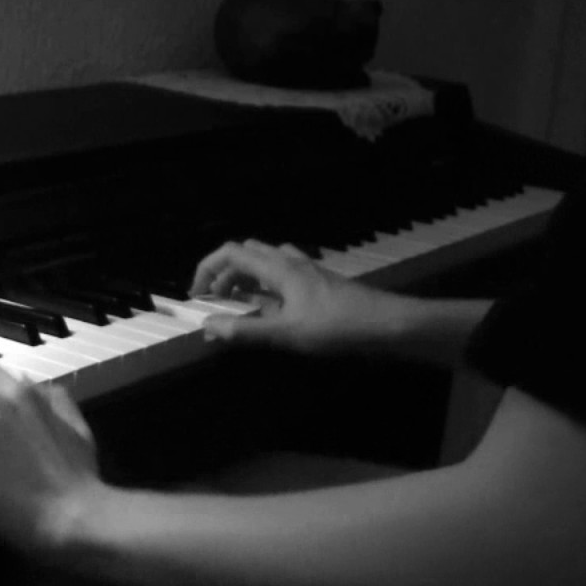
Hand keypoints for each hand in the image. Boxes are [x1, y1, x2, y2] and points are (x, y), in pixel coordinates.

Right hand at [189, 239, 411, 353]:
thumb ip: (245, 330)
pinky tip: (273, 306)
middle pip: (246, 252)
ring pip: (266, 260)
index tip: (197, 295)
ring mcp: (308, 270)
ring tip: (241, 303)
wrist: (389, 324)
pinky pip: (284, 271)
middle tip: (217, 300)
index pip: (230, 253)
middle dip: (224, 272)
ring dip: (246, 276)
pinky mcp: (320, 281)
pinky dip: (267, 282)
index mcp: (278, 268)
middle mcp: (290, 262)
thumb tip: (208, 325)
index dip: (206, 269)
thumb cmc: (337, 327)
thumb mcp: (286, 333)